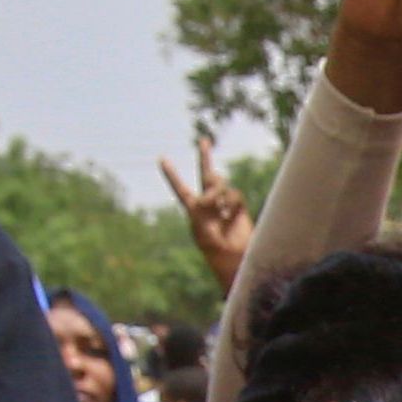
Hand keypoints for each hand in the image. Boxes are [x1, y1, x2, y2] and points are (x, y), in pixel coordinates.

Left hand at [161, 132, 255, 291]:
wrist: (236, 261)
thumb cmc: (214, 251)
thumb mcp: (202, 228)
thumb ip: (204, 205)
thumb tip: (213, 189)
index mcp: (193, 211)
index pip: (181, 189)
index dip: (172, 175)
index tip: (162, 159)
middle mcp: (209, 205)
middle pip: (205, 177)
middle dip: (205, 158)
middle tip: (203, 140)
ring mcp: (225, 205)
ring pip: (220, 184)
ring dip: (217, 191)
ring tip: (218, 207)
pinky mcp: (239, 209)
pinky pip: (234, 195)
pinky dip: (231, 202)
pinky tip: (230, 214)